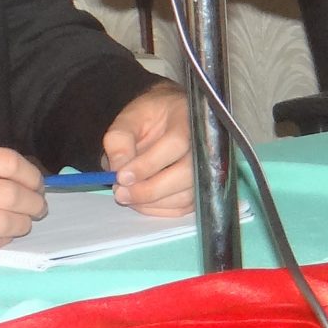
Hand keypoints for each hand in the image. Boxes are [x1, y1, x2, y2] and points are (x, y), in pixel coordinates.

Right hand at [0, 144, 44, 267]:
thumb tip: (21, 175)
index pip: (6, 162)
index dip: (31, 175)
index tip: (37, 184)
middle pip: (10, 195)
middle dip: (34, 204)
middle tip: (38, 209)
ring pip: (2, 223)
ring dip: (21, 225)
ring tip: (22, 224)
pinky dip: (1, 240)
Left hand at [101, 82, 197, 216]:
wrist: (171, 122)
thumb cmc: (152, 117)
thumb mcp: (131, 117)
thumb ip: (120, 138)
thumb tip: (119, 169)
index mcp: (189, 118)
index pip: (176, 143)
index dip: (148, 164)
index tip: (121, 176)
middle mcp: (207, 145)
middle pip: (186, 174)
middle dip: (149, 189)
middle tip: (120, 193)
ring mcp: (209, 169)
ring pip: (185, 196)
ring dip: (151, 202)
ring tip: (126, 195)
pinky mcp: (202, 190)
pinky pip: (182, 208)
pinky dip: (158, 209)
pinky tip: (140, 201)